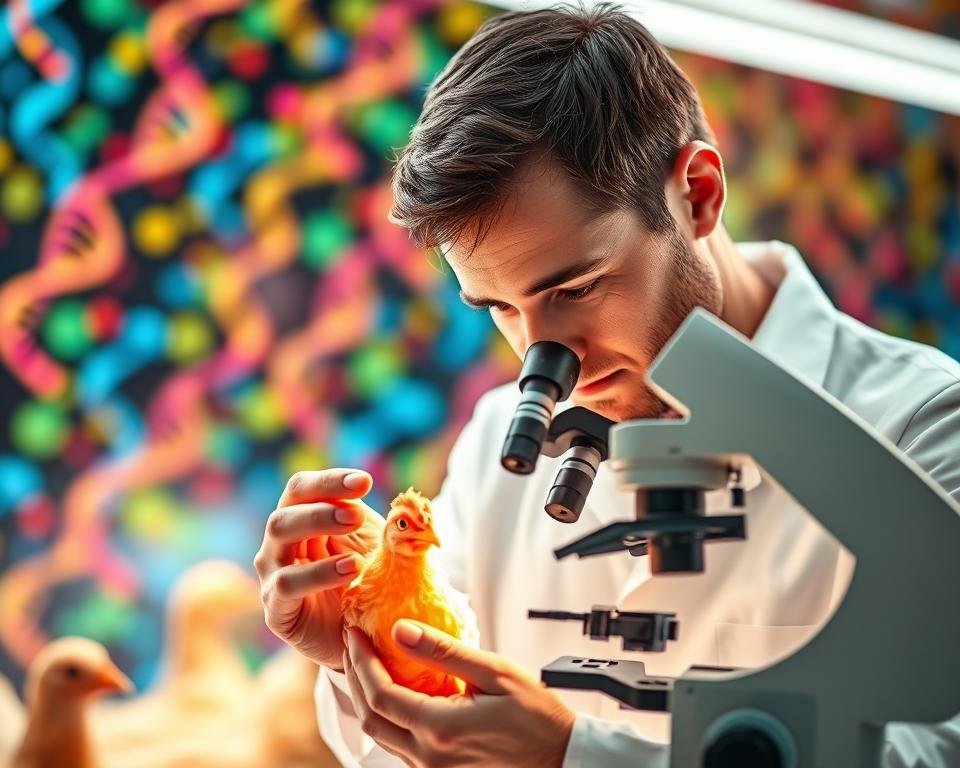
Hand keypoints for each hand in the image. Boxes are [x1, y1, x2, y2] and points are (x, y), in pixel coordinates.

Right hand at [254, 469, 382, 668]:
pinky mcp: (277, 609)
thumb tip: (409, 506)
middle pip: (286, 509)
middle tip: (356, 514)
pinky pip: (286, 585)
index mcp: (301, 519)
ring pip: (279, 537)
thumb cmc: (369, 583)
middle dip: (321, 505)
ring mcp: (273, 574)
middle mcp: (280, 542)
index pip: (303, 488)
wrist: (364, 638)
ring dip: (316, 530)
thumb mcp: (380, 548)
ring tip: (355, 549)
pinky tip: (349, 570)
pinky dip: (317, 574)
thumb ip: (389, 525)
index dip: (330, 480)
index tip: (365, 481)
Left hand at [343, 622, 574, 767]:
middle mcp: (430, 758)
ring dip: (367, 696)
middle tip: (352, 643)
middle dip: (354, 676)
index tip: (355, 633)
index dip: (361, 661)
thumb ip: (444, 652)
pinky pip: (399, 743)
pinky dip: (388, 713)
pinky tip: (394, 687)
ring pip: (381, 734)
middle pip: (370, 717)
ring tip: (366, 660)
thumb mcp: (495, 673)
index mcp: (442, 730)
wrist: (560, 758)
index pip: (381, 694)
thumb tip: (399, 630)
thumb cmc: (537, 717)